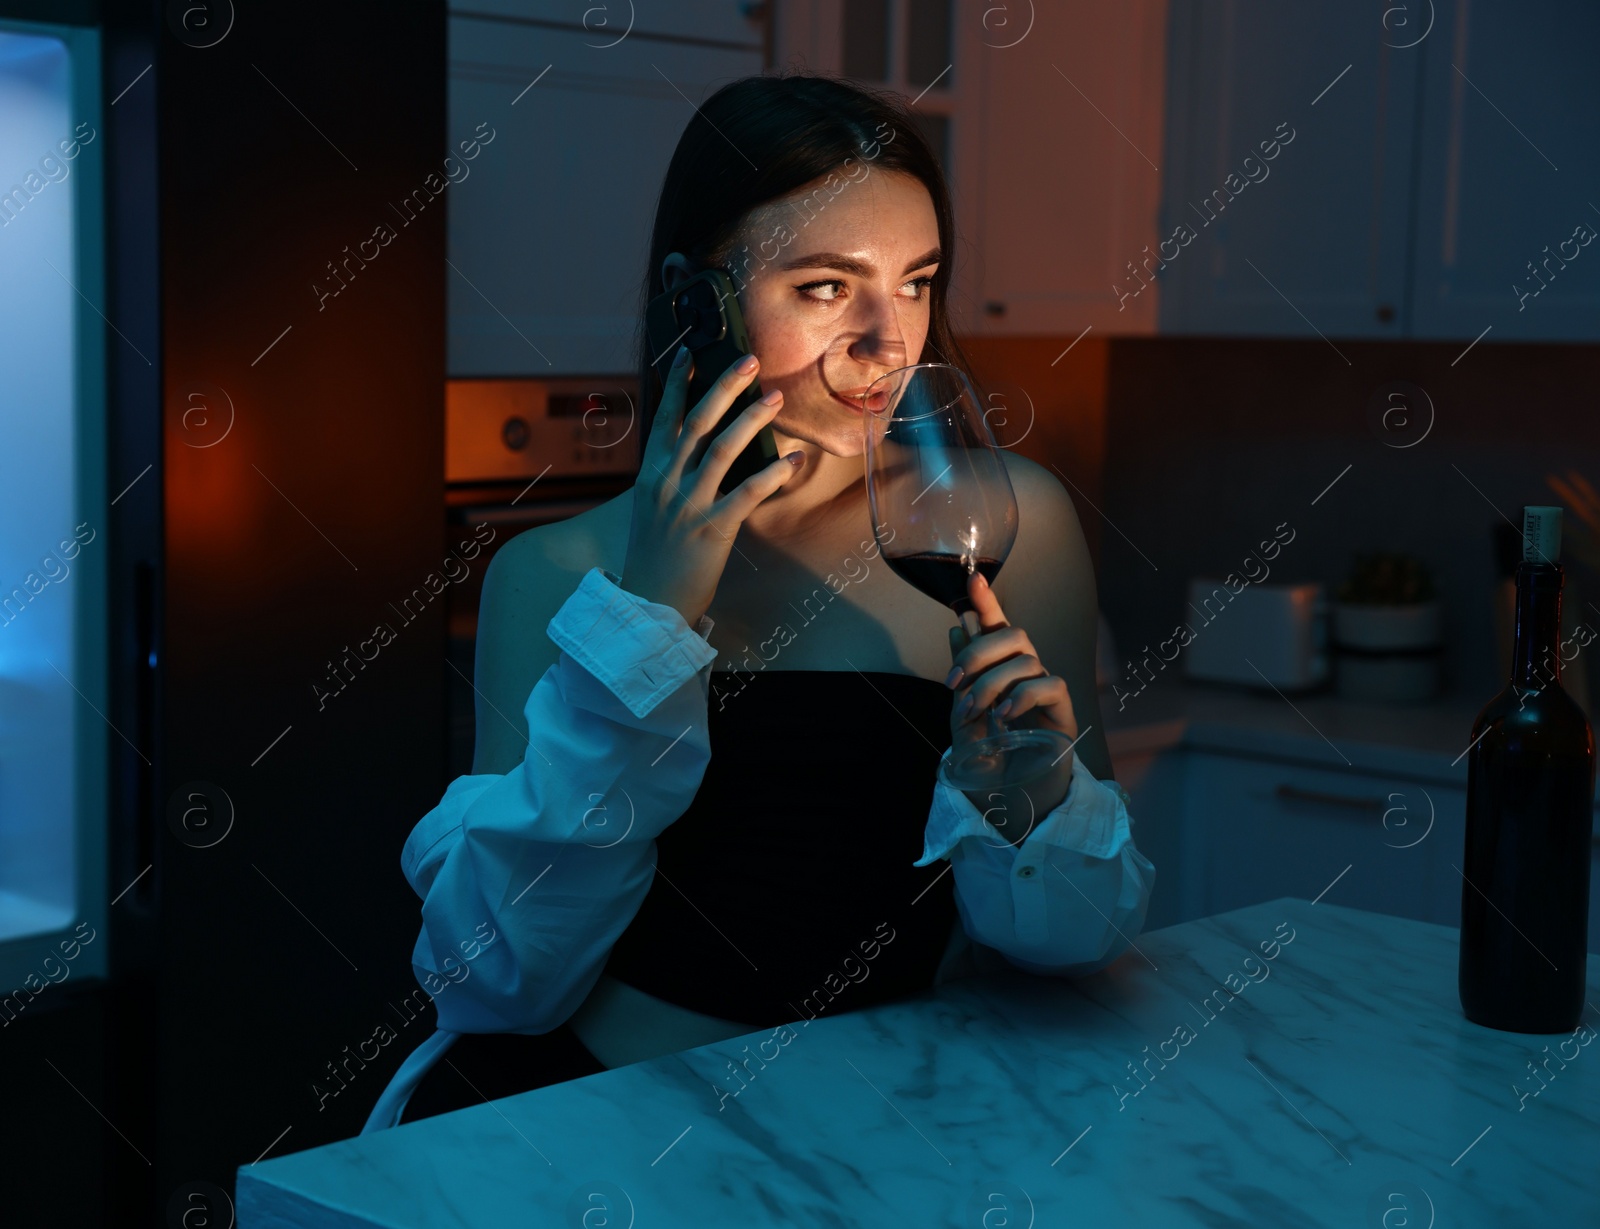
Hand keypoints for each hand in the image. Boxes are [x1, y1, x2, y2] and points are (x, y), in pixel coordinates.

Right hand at [619, 347, 802, 626]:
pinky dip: (771, 475)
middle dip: (723, 387)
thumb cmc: (655, 557)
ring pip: (722, 451)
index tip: (690, 351)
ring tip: (774, 398)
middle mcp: (666, 483)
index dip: (678, 384)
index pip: (664, 419)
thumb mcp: (652, 510)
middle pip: (697, 424)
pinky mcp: (712, 530)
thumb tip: (699, 448)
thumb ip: (671, 478)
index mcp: (650, 475)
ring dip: (750, 420)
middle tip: (749, 361)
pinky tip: (792, 462)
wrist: (648, 604)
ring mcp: (688, 505)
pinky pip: (746, 494)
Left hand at [946, 570, 1077, 833]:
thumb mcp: (966, 714)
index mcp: (1003, 668)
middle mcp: (1029, 672)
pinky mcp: (1064, 712)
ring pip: (1026, 661)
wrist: (1014, 799)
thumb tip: (958, 625)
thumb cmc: (991, 756)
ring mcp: (1048, 690)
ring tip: (977, 712)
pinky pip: (1049, 686)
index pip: (999, 626)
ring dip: (992, 683)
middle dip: (979, 652)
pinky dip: (1021, 697)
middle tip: (953, 682)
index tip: (973, 578)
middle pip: (1014, 635)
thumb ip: (964, 674)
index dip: (988, 600)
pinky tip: (1003, 717)